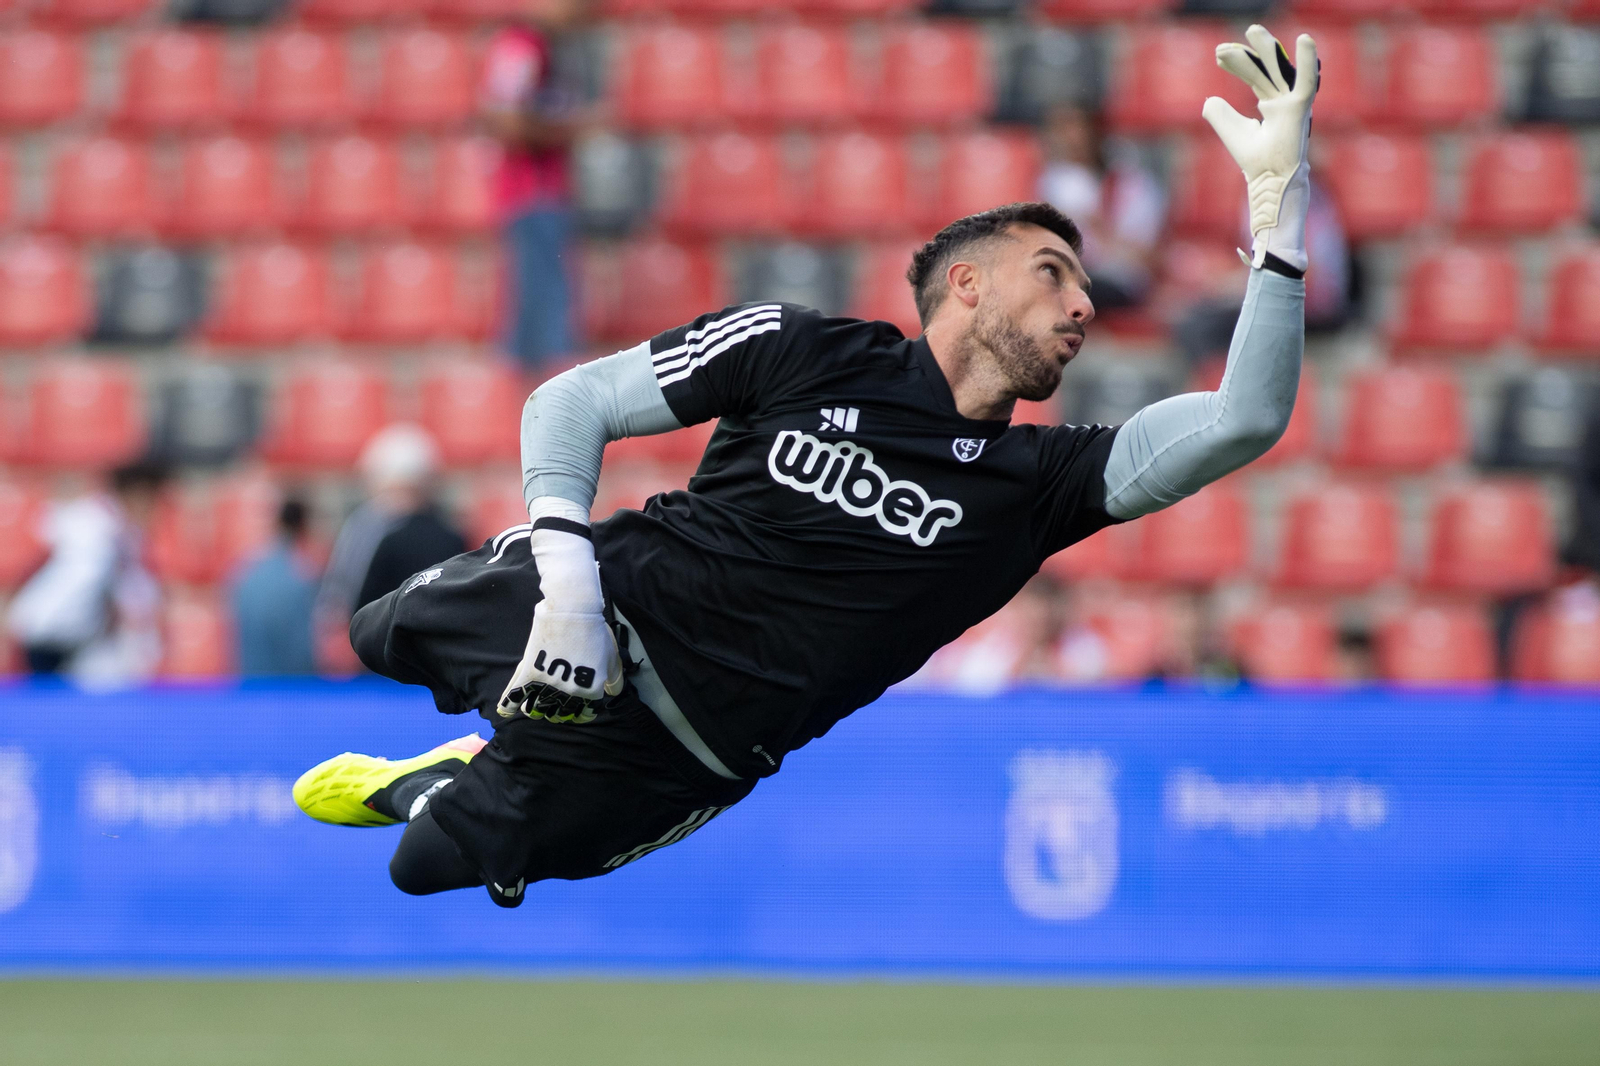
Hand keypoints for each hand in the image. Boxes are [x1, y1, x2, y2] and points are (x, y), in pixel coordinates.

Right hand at [495, 515, 622, 722]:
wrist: (573, 610)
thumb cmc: (595, 631)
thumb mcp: (612, 657)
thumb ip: (614, 680)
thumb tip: (613, 694)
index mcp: (591, 690)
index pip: (584, 714)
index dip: (581, 714)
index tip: (578, 711)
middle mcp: (569, 692)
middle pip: (558, 714)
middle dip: (557, 714)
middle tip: (555, 710)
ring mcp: (548, 684)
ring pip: (536, 709)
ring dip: (535, 712)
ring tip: (535, 710)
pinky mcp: (529, 672)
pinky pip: (515, 694)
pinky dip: (508, 706)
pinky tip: (506, 712)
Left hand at [1201, 26, 1318, 273]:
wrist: (1267, 183)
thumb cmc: (1254, 161)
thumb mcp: (1231, 132)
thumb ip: (1219, 115)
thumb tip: (1209, 99)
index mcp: (1272, 104)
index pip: (1256, 76)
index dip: (1239, 63)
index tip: (1219, 54)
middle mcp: (1284, 100)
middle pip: (1265, 69)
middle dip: (1248, 54)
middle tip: (1225, 45)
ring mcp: (1293, 103)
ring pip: (1279, 69)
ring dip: (1267, 49)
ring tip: (1252, 30)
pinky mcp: (1299, 109)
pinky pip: (1305, 81)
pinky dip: (1307, 61)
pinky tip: (1304, 38)